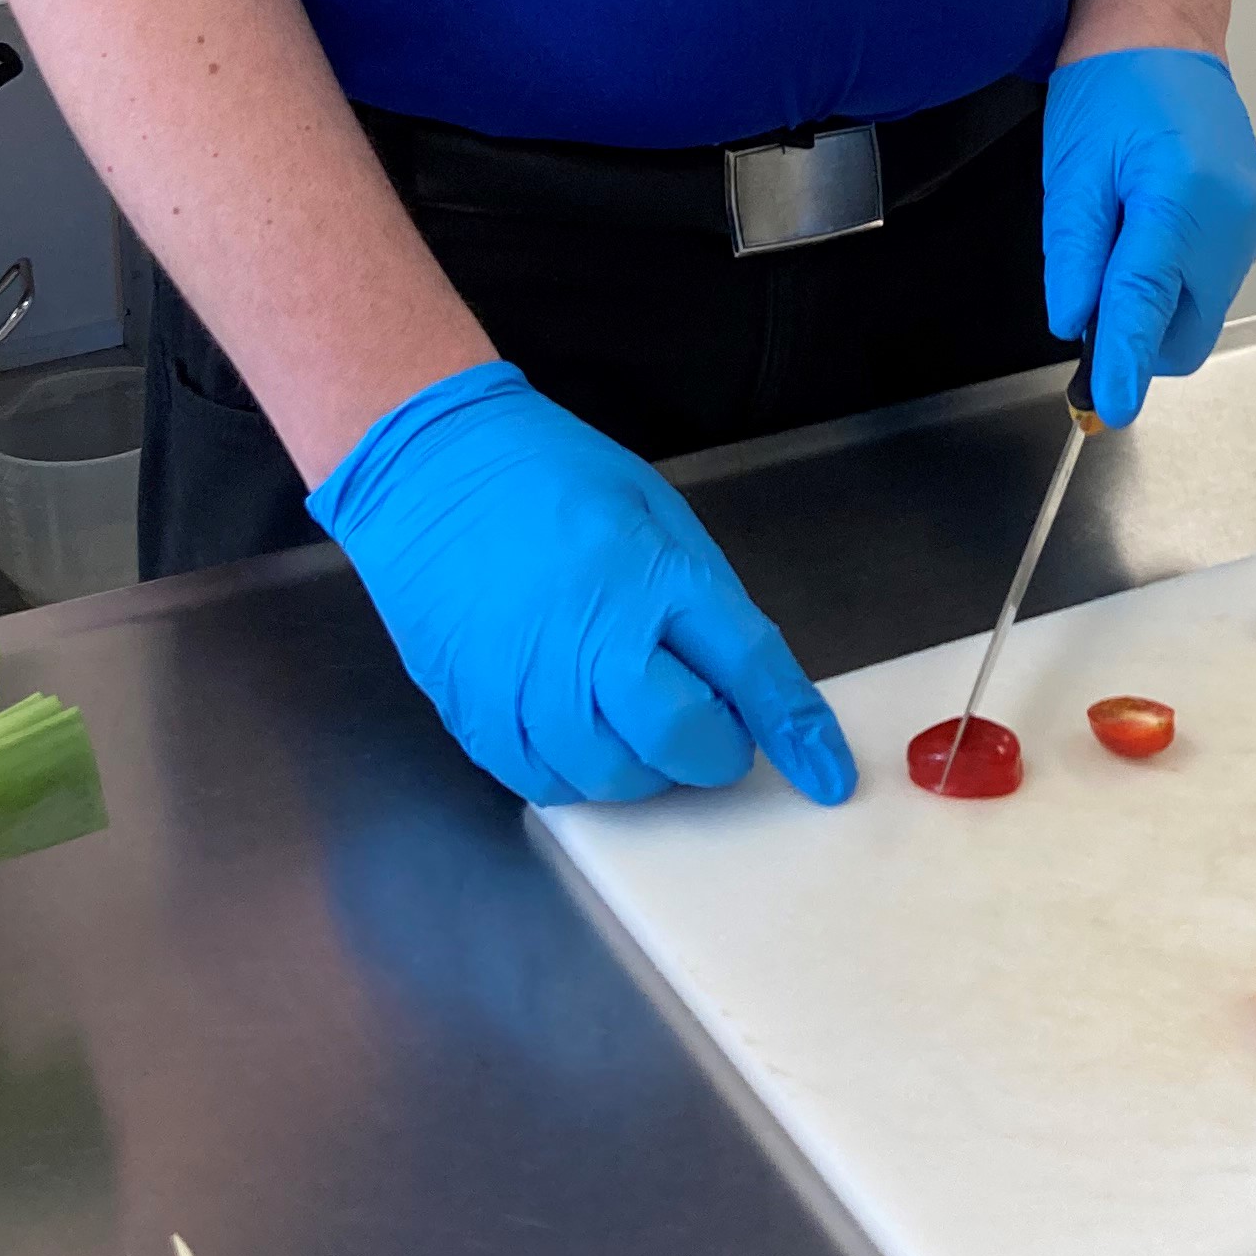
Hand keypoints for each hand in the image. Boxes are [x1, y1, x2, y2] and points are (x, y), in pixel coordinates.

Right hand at [308, 362, 856, 810]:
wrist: (430, 471)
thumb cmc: (551, 477)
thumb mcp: (654, 512)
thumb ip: (702, 600)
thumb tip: (744, 684)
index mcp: (649, 575)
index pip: (746, 670)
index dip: (795, 730)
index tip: (826, 775)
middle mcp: (590, 642)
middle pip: (681, 740)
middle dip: (714, 748)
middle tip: (711, 722)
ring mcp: (526, 688)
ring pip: (616, 777)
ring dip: (650, 765)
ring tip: (642, 716)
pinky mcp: (476, 717)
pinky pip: (549, 784)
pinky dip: (584, 774)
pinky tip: (586, 731)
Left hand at [1041, 49, 1255, 428]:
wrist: (1164, 35)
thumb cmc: (1114, 87)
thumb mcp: (1072, 171)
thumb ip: (1073, 255)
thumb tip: (1075, 324)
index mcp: (1181, 196)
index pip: (1148, 303)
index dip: (1124, 363)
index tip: (1108, 408)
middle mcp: (1234, 217)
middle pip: (1184, 329)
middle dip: (1136, 334)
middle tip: (1090, 287)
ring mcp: (1255, 222)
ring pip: (1199, 310)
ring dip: (1156, 302)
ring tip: (1122, 235)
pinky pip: (1212, 281)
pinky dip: (1176, 278)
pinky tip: (1151, 226)